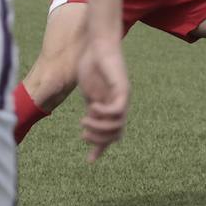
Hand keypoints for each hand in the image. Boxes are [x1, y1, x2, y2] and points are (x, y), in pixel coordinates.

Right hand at [76, 38, 128, 162]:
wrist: (98, 44)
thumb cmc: (92, 66)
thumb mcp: (89, 93)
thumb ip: (90, 109)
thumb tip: (85, 124)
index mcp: (110, 107)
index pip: (111, 134)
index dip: (101, 148)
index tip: (90, 160)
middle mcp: (119, 104)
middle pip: (116, 133)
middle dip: (99, 140)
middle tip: (83, 135)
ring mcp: (122, 96)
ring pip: (118, 124)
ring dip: (99, 128)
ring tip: (84, 122)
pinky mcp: (122, 87)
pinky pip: (117, 109)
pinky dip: (105, 113)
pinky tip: (92, 107)